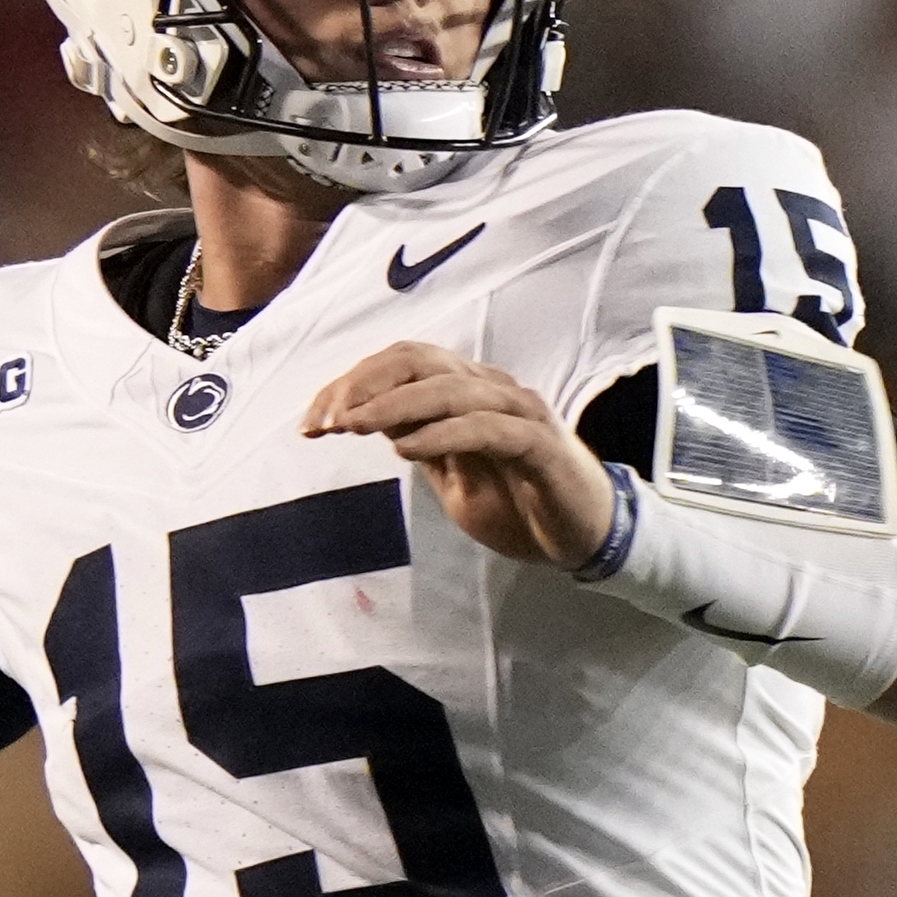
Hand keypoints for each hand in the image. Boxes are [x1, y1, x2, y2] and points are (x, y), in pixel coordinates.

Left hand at [302, 342, 614, 568]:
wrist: (586, 536)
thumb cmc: (519, 502)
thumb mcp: (451, 476)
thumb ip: (416, 442)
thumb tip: (362, 418)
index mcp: (466, 391)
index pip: (401, 364)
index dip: (351, 383)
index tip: (310, 420)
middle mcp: (491, 388)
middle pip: (419, 361)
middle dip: (363, 385)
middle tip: (325, 421)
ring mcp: (519, 411)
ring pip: (449, 389)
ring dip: (393, 405)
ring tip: (351, 427)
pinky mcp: (540, 444)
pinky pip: (486, 428)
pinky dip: (441, 434)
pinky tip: (405, 450)